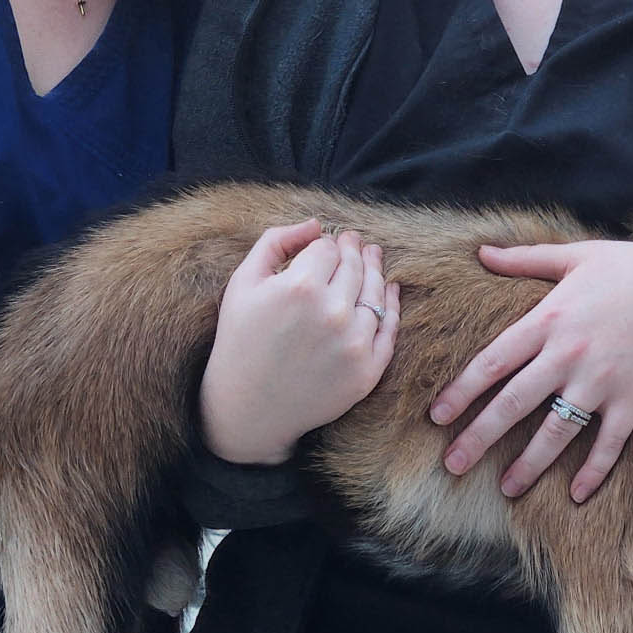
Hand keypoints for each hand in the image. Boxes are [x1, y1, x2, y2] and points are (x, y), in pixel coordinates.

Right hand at [198, 219, 400, 464]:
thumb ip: (276, 241)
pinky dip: (391, 305)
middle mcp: (333, 314)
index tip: (321, 247)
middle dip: (353, 250)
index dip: (324, 244)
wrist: (247, 407)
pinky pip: (389, 329)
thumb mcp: (243, 282)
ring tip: (372, 258)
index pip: (328, 248)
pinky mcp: (367, 372)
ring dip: (375, 271)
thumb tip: (316, 224)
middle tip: (354, 242)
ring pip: (376, 292)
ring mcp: (354, 345)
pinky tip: (389, 290)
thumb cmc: (240, 339)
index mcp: (300, 287)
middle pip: (355, 266)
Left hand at [429, 237, 632, 502]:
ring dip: (530, 464)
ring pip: (557, 431)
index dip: (462, 391)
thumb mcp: (576, 254)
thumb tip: (480, 251)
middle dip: (480, 437)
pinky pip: (610, 442)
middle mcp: (569, 354)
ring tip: (506, 489)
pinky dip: (594, 471)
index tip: (437, 417)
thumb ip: (524, 259)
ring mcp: (602, 380)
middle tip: (452, 465)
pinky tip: (576, 495)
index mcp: (549, 318)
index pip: (494, 361)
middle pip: (514, 403)